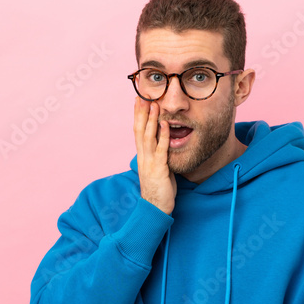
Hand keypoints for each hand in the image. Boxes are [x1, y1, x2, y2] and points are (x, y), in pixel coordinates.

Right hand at [133, 97, 176, 215]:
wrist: (155, 208)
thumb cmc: (158, 189)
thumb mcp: (157, 168)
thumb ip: (158, 155)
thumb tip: (163, 142)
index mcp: (142, 156)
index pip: (137, 131)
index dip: (137, 115)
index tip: (139, 100)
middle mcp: (143, 157)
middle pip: (139, 130)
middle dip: (141, 112)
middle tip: (142, 96)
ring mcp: (150, 162)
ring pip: (148, 137)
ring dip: (151, 120)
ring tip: (153, 104)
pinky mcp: (159, 169)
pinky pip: (161, 150)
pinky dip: (163, 136)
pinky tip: (166, 124)